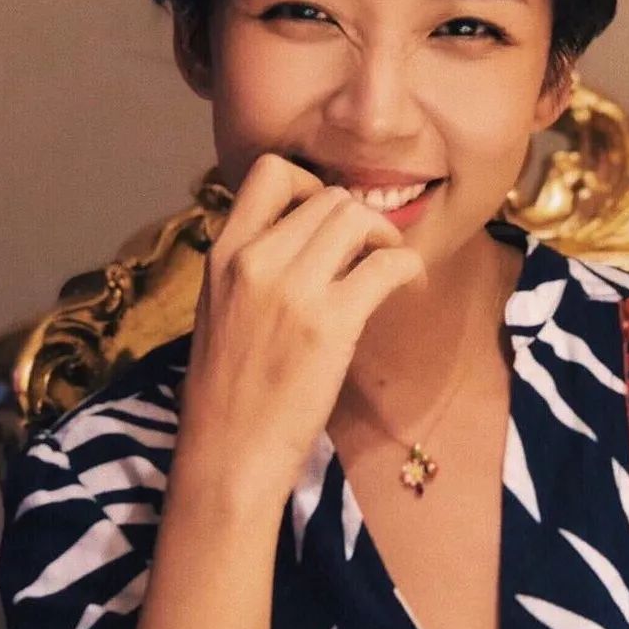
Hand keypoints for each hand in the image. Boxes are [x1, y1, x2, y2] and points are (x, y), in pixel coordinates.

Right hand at [172, 152, 425, 505]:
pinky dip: (408, 268)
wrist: (226, 456)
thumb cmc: (226, 392)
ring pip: (358, 218)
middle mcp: (254, 260)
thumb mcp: (220, 309)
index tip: (326, 221)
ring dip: (385, 237)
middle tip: (371, 253)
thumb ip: (253, 267)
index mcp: (222, 254)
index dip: (311, 185)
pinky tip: (408, 289)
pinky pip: (387, 264)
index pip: (270, 172)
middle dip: (360, 219)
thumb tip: (306, 239)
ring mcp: (292, 289)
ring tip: (388, 270)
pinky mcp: (330, 323)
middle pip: (329, 197)